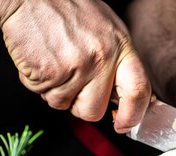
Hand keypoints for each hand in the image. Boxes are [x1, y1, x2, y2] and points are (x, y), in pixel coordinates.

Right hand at [0, 0, 150, 130]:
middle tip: (70, 82)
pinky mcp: (49, 72)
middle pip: (94, 111)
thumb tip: (126, 98)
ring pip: (63, 105)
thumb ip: (117, 62)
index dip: (133, 115)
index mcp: (121, 45)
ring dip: (54, 91)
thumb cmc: (65, 9)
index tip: (124, 125)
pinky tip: (39, 58)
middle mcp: (102, 57)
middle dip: (79, 105)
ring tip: (52, 60)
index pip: (139, 90)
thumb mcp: (105, 30)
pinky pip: (42, 94)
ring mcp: (76, 66)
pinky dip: (35, 82)